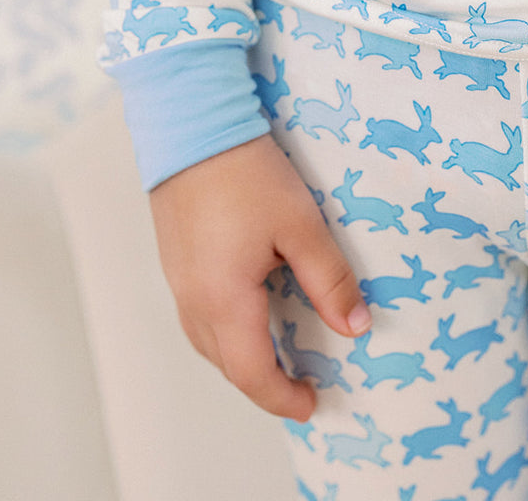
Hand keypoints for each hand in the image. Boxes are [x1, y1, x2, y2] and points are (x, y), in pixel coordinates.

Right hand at [148, 131, 371, 421]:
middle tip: (300, 384)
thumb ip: (329, 280)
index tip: (313, 402)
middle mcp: (193, 300)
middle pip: (226, 364)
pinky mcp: (172, 259)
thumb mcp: (301, 226)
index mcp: (224, 300)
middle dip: (263, 383)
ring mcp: (176, 279)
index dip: (284, 397)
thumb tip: (354, 328)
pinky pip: (195, 316)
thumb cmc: (246, 173)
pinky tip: (244, 313)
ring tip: (275, 355)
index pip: (253, 373)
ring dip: (239, 359)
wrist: (191, 125)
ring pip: (205, 342)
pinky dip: (222, 331)